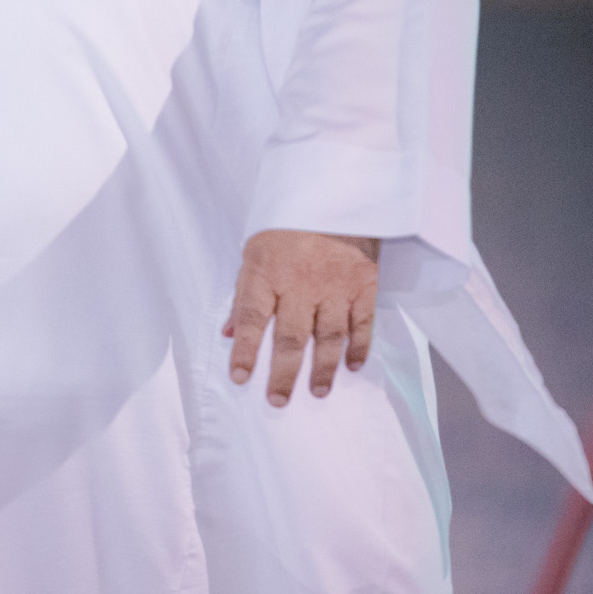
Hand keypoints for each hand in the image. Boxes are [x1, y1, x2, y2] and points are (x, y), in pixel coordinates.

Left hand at [221, 228, 378, 406]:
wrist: (336, 192)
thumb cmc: (288, 223)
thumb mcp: (255, 251)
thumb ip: (244, 293)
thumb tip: (229, 331)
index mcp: (267, 272)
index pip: (251, 318)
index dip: (244, 350)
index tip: (240, 377)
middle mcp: (300, 284)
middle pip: (290, 337)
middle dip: (283, 373)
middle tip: (278, 401)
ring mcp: (335, 286)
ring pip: (328, 337)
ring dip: (322, 368)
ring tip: (317, 392)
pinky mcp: (364, 284)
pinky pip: (362, 322)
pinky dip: (359, 346)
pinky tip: (353, 366)